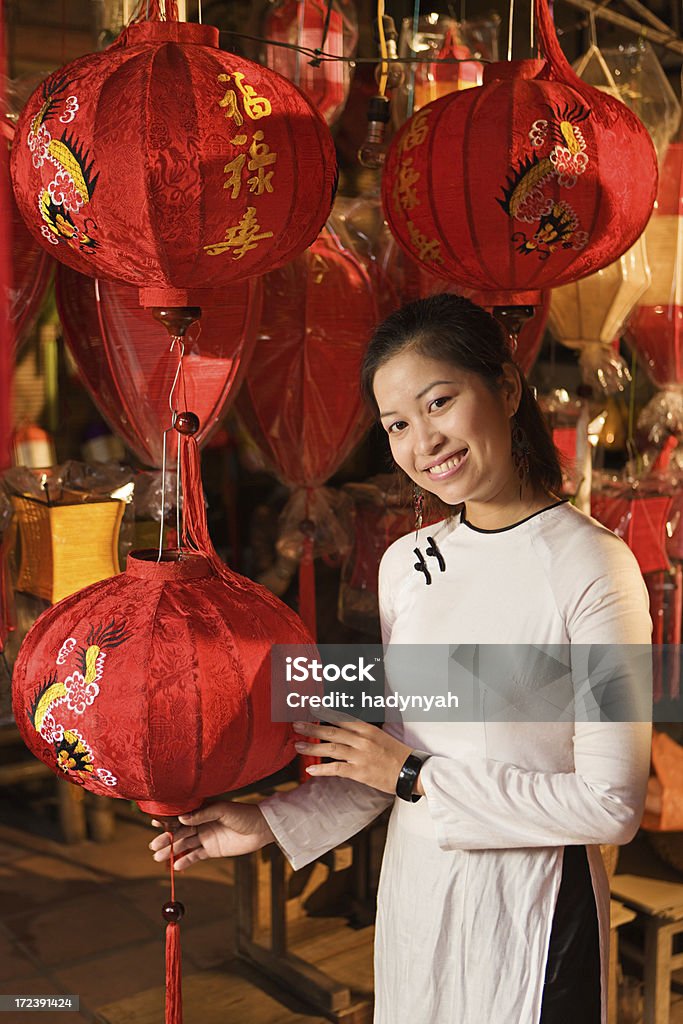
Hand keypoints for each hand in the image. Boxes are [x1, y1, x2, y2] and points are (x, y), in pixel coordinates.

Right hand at [148, 801, 274, 871]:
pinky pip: (196, 856)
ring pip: (185, 844)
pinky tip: (176, 866)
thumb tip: (181, 819)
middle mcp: (202, 823)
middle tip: (153, 846)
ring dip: (172, 851)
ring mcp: (206, 836)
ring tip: (158, 857)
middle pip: (180, 832)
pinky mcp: (212, 849)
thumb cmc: (244, 814)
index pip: (182, 815)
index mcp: (203, 809)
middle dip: (167, 839)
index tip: (154, 823)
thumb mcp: (223, 810)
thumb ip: (202, 815)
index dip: (168, 819)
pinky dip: (186, 861)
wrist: (262, 829)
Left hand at [293, 716, 414, 793]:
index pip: (341, 718)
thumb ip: (362, 733)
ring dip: (312, 747)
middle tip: (296, 725)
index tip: (311, 709)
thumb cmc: (396, 754)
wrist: (411, 771)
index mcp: (367, 729)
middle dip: (311, 728)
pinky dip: (322, 769)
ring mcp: (360, 756)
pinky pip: (337, 769)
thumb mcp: (380, 736)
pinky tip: (310, 770)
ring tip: (298, 745)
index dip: (324, 713)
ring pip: (331, 749)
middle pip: (332, 731)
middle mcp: (362, 740)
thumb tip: (345, 730)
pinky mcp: (360, 772)